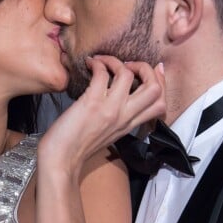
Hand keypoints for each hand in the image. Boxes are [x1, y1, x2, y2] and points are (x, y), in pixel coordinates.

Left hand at [40, 56, 165, 176]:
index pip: (160, 104)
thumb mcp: (108, 135)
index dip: (161, 83)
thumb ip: (118, 119)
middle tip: (128, 65)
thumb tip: (118, 99)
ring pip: (128, 75)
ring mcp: (110, 110)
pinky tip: (89, 64)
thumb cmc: (77, 148)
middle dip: (146, 68)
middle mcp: (124, 117)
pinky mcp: (91, 103)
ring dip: (116, 61)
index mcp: (129, 125)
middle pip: (155, 89)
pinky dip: (97, 64)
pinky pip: (102, 74)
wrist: (60, 161)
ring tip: (103, 61)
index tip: (152, 71)